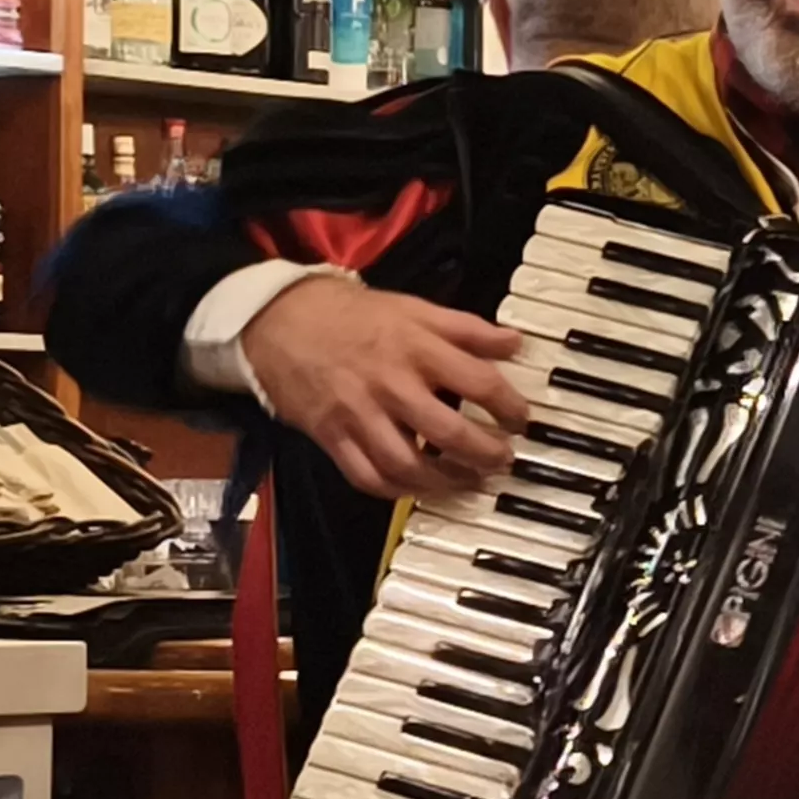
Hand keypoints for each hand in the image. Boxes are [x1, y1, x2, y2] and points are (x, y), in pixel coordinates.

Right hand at [241, 277, 526, 498]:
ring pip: (408, 464)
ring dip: (446, 481)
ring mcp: (358, 415)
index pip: (478, 383)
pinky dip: (397, 490)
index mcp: (416, 348)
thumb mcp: (415, 308)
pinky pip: (367, 476)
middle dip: (485, 454)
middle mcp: (390, 385)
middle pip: (449, 433)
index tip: (520, 419)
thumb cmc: (353, 314)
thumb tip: (515, 342)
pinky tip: (419, 488)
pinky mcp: (331, 436)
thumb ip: (467, 329)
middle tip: (503, 459)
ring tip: (470, 481)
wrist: (278, 319)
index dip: (509, 407)